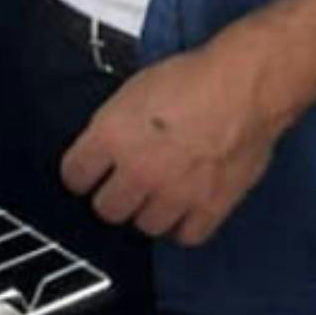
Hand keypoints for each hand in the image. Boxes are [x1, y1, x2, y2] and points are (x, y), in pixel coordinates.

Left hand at [60, 31, 289, 245]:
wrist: (240, 88)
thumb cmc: (189, 78)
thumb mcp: (131, 92)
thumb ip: (114, 128)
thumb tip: (107, 147)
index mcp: (111, 136)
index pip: (74, 175)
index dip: (79, 174)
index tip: (85, 174)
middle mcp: (138, 170)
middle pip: (107, 209)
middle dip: (111, 198)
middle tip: (121, 187)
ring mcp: (175, 194)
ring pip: (145, 226)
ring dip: (147, 212)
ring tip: (155, 196)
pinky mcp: (210, 208)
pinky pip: (186, 236)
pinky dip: (182, 226)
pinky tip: (183, 210)